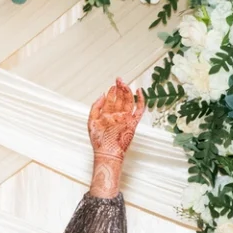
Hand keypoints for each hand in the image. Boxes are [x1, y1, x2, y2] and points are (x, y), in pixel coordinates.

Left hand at [87, 79, 144, 196]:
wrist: (107, 152)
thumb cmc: (98, 140)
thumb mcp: (91, 121)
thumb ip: (95, 107)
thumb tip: (102, 94)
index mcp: (108, 115)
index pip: (112, 99)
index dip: (112, 91)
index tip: (112, 85)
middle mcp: (117, 115)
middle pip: (121, 98)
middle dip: (120, 88)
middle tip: (119, 80)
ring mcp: (126, 118)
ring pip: (129, 101)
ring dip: (127, 91)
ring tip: (124, 83)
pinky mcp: (133, 122)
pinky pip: (139, 109)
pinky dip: (141, 100)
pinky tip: (138, 91)